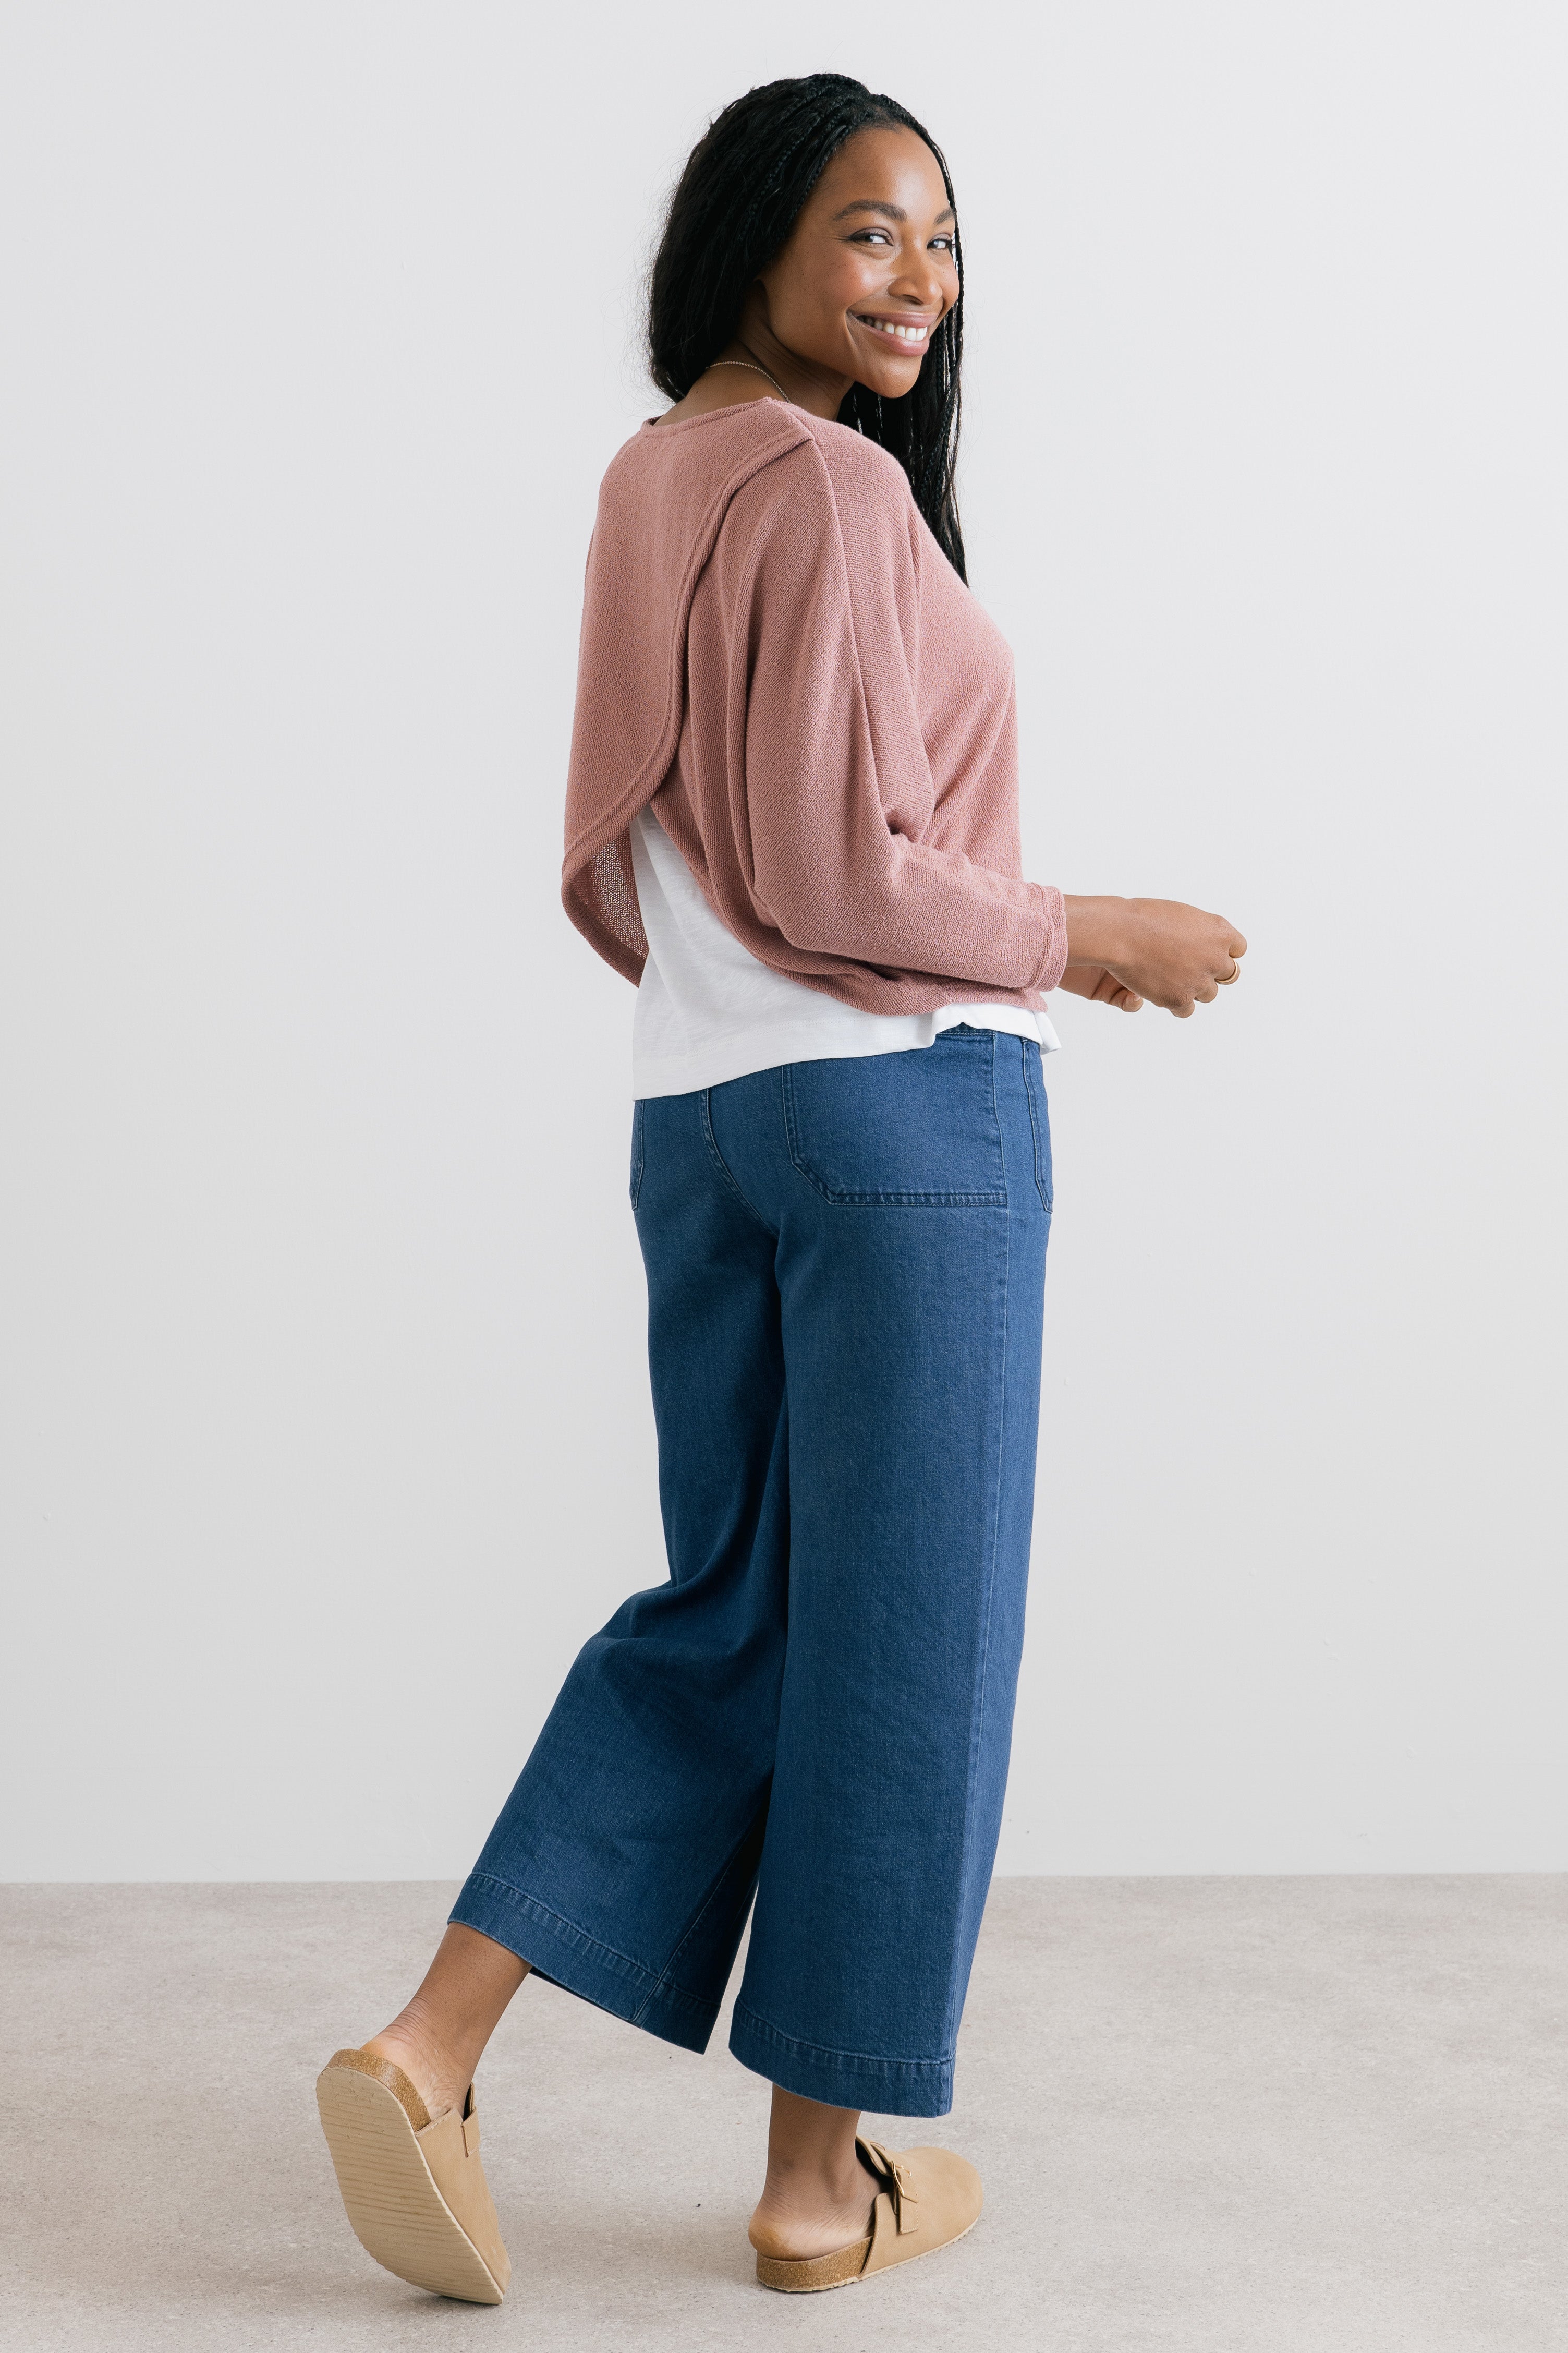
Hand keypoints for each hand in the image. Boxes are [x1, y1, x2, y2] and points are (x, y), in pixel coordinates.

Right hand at [1060, 896, 1246, 1018]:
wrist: (1120, 934)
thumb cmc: (1144, 919)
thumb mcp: (1184, 915)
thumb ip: (1201, 932)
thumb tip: (1203, 945)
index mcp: (1220, 933)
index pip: (1238, 950)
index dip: (1221, 951)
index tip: (1208, 953)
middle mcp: (1216, 958)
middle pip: (1228, 974)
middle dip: (1211, 971)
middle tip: (1189, 967)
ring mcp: (1199, 981)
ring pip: (1208, 994)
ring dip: (1193, 988)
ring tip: (1170, 977)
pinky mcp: (1180, 999)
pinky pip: (1187, 1010)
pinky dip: (1175, 1003)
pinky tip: (1161, 990)